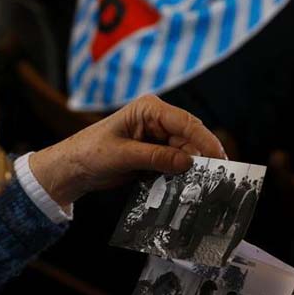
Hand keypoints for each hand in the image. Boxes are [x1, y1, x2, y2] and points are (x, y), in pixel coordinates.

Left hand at [29, 95, 226, 206]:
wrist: (73, 168)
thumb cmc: (90, 153)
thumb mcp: (123, 155)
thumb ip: (156, 157)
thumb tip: (188, 162)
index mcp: (148, 108)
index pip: (185, 122)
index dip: (205, 140)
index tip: (219, 159)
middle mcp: (157, 119)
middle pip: (190, 138)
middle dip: (201, 157)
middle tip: (216, 178)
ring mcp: (157, 137)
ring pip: (186, 152)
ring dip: (191, 169)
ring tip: (201, 185)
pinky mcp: (155, 153)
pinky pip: (176, 162)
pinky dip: (180, 174)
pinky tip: (186, 185)